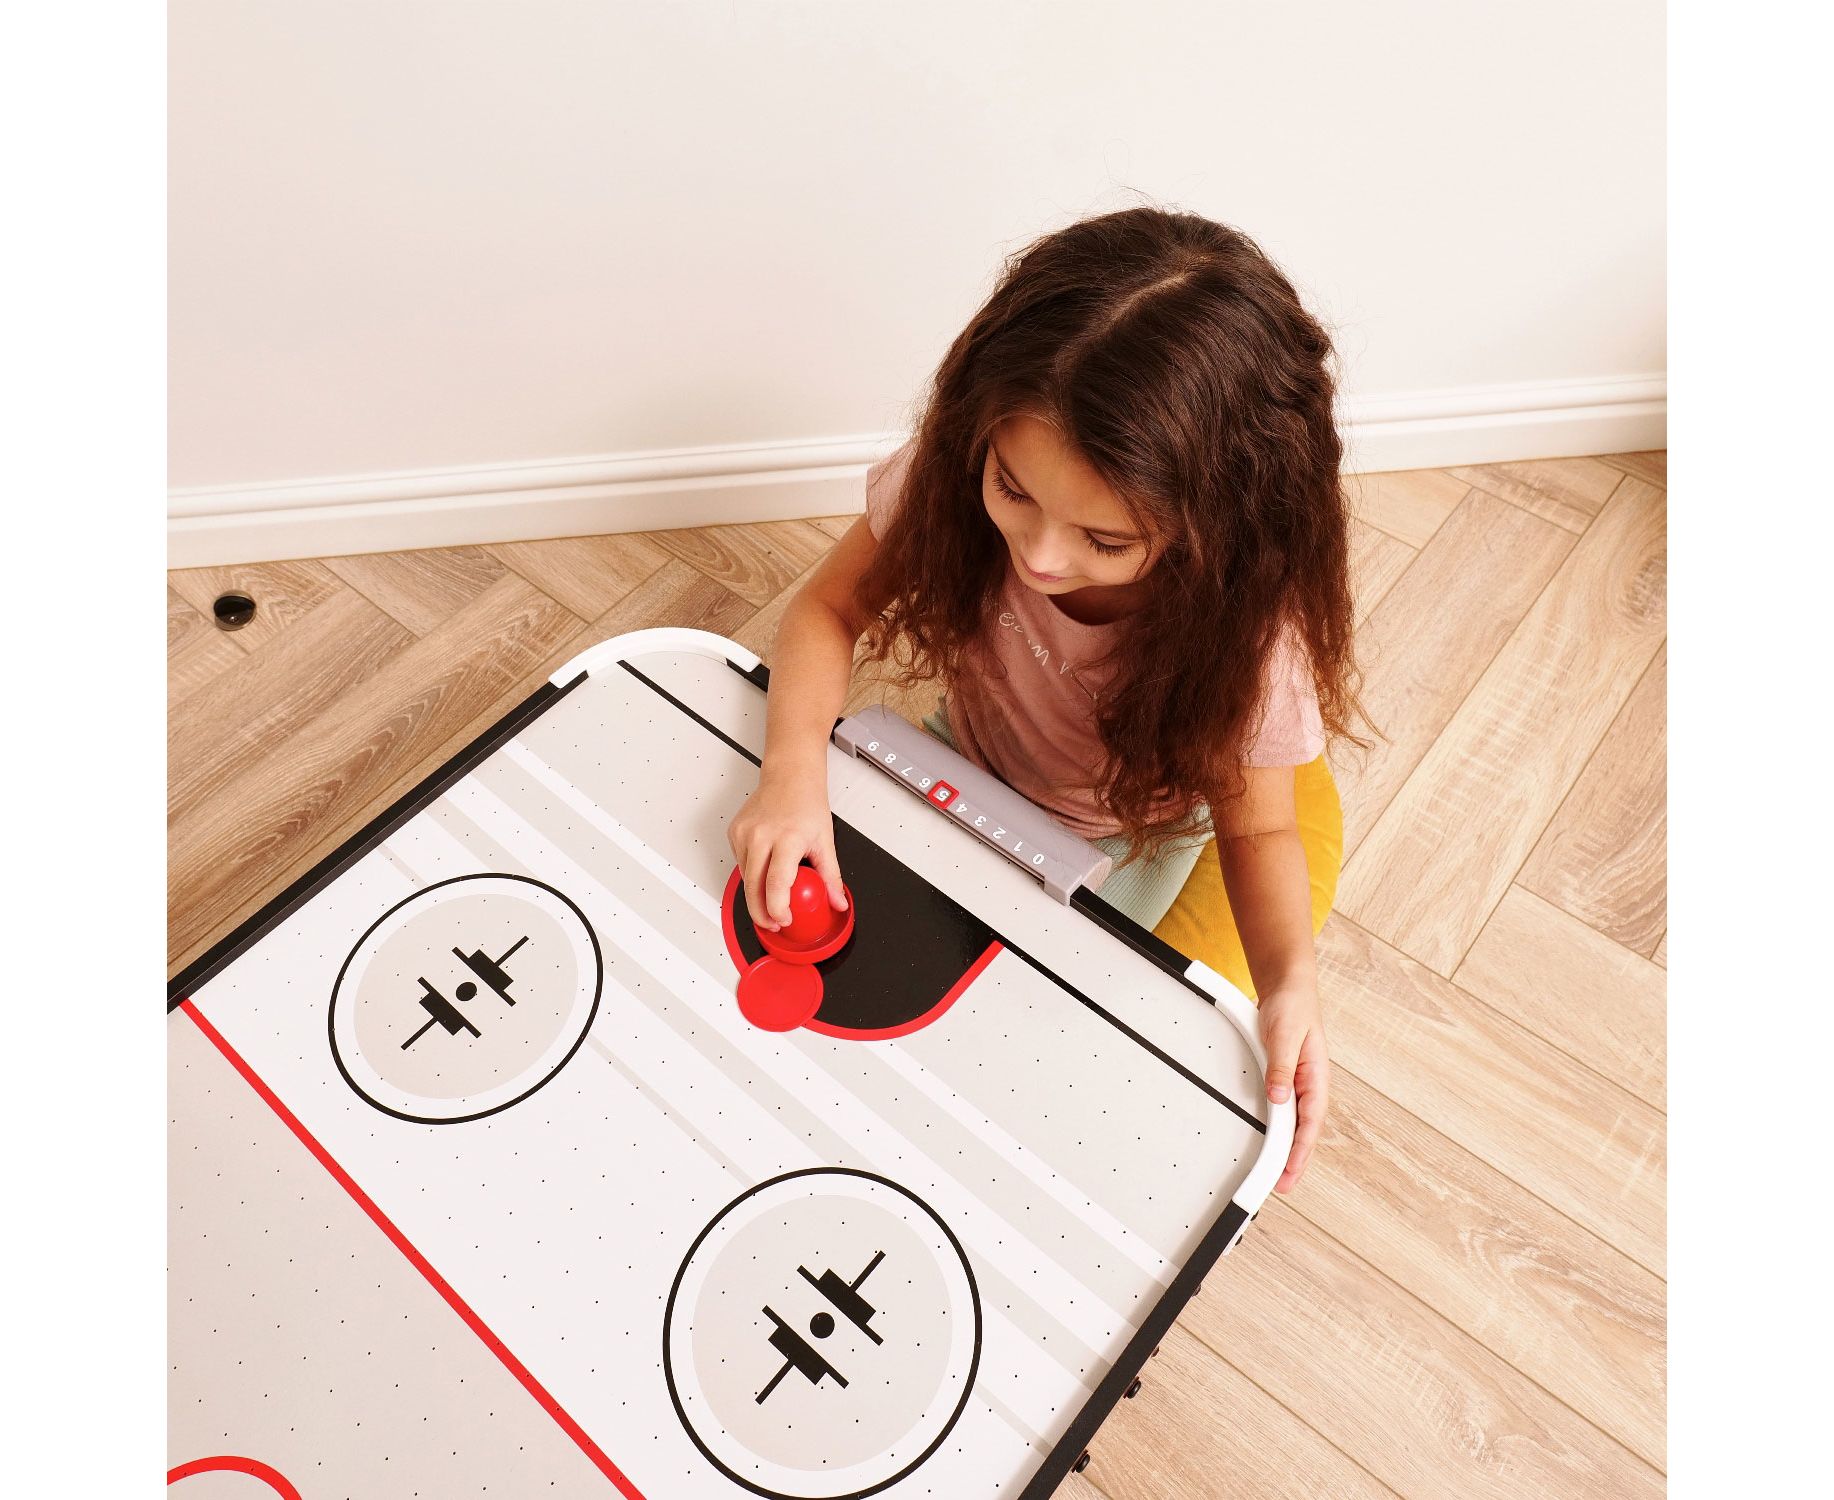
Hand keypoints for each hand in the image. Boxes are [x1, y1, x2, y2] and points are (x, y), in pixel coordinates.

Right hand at [726, 760, 847, 931]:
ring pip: (745, 878)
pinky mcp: (734, 833)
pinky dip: (751, 874)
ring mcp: (745, 834)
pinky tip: (764, 869)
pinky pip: (740, 864)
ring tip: (773, 897)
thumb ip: (831, 876)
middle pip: (753, 887)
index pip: (777, 883)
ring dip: (756, 894)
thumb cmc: (806, 803)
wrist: (789, 776)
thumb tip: (837, 902)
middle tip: (774, 923)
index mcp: (788, 838)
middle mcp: (762, 835)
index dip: (778, 908)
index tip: (785, 919)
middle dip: (761, 913)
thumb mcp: (825, 840)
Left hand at [1257, 980, 1327, 1193]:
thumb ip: (1282, 1067)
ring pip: (1294, 1123)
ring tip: (1277, 1174)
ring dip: (1287, 1148)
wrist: (1287, 988)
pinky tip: (1274, 1142)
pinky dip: (1280, 1129)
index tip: (1290, 1172)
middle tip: (1281, 1186)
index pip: (1310, 1122)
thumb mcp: (1286, 1035)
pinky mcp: (1285, 1078)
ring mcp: (1298, 1082)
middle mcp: (1310, 1084)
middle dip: (1295, 1160)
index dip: (1301, 1151)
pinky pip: (1284, 1109)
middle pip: (1304, 1130)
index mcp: (1316, 1077)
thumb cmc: (1293, 1007)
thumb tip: (1279, 1097)